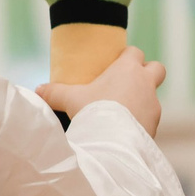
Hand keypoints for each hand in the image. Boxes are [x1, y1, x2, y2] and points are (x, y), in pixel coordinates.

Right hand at [38, 44, 166, 135]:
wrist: (111, 143)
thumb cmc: (93, 112)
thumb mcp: (70, 99)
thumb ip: (54, 92)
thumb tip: (38, 90)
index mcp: (128, 69)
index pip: (135, 52)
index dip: (127, 56)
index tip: (116, 64)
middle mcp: (145, 84)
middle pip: (157, 68)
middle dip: (147, 73)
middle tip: (128, 84)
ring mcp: (154, 105)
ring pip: (153, 96)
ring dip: (142, 101)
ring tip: (122, 113)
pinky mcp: (155, 125)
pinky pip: (150, 119)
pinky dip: (141, 121)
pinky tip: (125, 130)